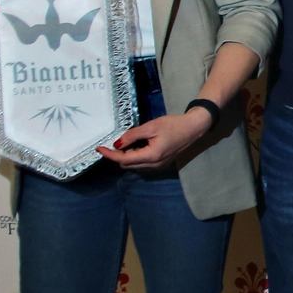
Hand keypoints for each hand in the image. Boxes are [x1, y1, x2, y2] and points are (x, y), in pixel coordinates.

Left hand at [96, 109, 212, 171]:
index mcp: (151, 156)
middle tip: (113, 143)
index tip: (99, 148)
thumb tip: (117, 144)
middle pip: (127, 166)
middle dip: (117, 156)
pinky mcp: (161, 165)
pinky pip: (142, 165)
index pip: (123, 160)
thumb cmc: (173, 125)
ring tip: (126, 143)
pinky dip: (135, 157)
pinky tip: (136, 146)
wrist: (193, 128)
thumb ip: (132, 136)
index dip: (110, 155)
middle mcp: (153, 166)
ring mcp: (158, 167)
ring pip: (134, 166)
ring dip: (126, 157)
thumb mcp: (151, 127)